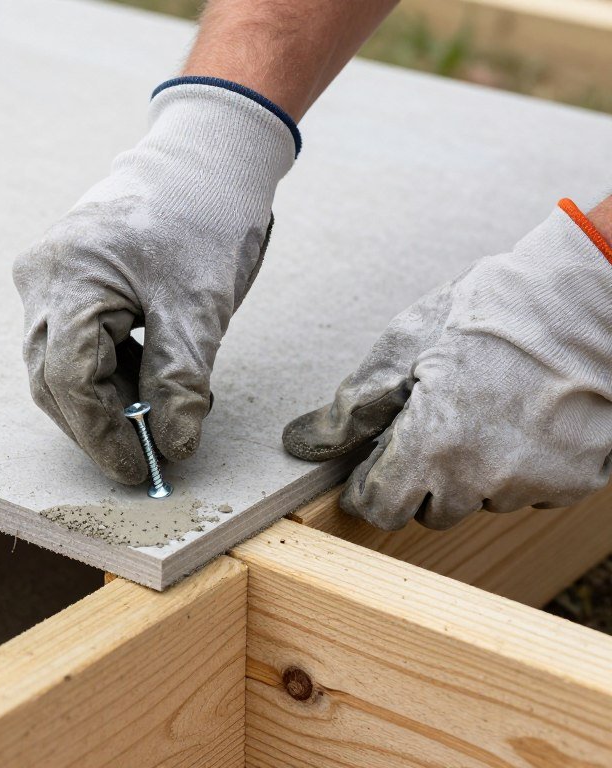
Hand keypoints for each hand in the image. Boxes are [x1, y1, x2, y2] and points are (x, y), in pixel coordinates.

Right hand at [14, 79, 298, 483]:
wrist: (204, 157)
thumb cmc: (203, 218)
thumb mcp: (199, 306)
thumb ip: (180, 379)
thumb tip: (173, 446)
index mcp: (69, 278)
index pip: (69, 380)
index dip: (102, 434)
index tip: (139, 470)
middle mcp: (42, 278)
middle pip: (53, 377)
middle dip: (99, 423)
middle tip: (146, 455)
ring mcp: (46, 276)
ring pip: (59, 362)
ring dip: (104, 397)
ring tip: (158, 411)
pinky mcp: (61, 277)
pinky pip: (71, 339)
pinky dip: (107, 368)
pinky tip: (145, 375)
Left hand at [283, 200, 611, 529]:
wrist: (588, 296)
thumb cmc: (490, 311)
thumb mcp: (402, 348)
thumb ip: (350, 408)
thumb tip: (302, 443)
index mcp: (432, 447)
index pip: (380, 507)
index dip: (367, 485)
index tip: (370, 464)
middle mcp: (484, 478)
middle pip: (431, 509)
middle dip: (419, 477)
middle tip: (429, 424)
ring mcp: (536, 484)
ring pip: (482, 500)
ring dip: (471, 472)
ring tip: (481, 411)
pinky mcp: (577, 480)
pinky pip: (531, 491)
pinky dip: (520, 466)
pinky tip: (522, 418)